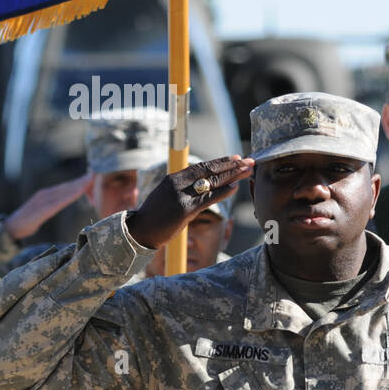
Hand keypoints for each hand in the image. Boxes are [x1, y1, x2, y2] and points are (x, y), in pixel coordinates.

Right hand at [5, 173, 93, 240]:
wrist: (9, 228)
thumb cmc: (25, 223)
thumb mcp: (41, 214)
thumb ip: (50, 208)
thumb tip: (58, 205)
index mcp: (45, 196)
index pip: (66, 188)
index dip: (79, 183)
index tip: (91, 179)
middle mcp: (45, 194)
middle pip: (67, 187)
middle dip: (82, 181)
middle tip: (96, 174)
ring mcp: (42, 201)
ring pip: (64, 192)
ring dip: (78, 186)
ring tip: (90, 180)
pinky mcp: (41, 209)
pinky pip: (58, 202)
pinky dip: (69, 196)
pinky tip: (78, 193)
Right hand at [126, 156, 252, 249]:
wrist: (139, 231)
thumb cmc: (154, 216)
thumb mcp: (166, 195)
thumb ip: (182, 188)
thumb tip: (201, 185)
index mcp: (173, 178)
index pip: (201, 166)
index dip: (220, 162)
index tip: (236, 158)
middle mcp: (177, 183)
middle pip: (209, 171)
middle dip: (231, 166)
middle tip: (249, 161)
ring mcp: (181, 196)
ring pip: (212, 182)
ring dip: (232, 176)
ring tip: (247, 171)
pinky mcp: (184, 210)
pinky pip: (208, 199)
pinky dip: (223, 193)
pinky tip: (235, 188)